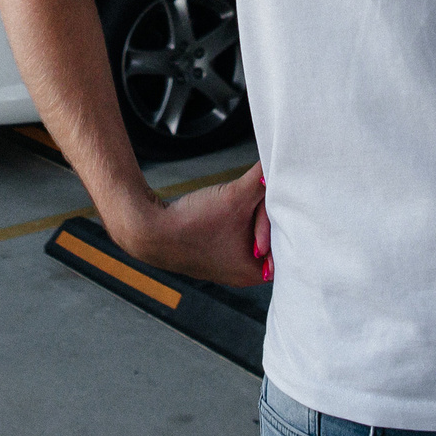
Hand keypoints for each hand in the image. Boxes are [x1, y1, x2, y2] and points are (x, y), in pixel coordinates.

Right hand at [108, 162, 267, 286]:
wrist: (148, 230)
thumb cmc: (191, 224)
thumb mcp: (234, 197)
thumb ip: (261, 179)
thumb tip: (280, 161)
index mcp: (256, 271)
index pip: (287, 241)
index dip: (283, 214)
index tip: (274, 194)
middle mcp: (245, 274)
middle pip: (272, 237)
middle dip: (266, 211)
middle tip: (256, 193)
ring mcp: (228, 265)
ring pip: (252, 232)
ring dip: (250, 213)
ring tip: (237, 200)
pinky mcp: (213, 253)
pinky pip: (236, 234)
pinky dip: (236, 218)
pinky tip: (224, 206)